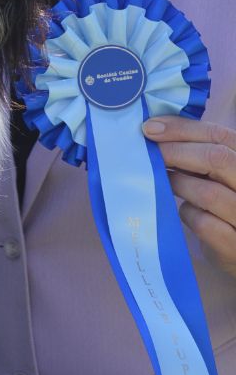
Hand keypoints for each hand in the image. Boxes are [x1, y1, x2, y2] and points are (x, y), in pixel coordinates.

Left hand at [142, 117, 235, 278]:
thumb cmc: (221, 204)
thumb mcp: (217, 174)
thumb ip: (196, 152)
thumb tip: (154, 130)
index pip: (219, 135)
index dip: (182, 129)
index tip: (149, 128)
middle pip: (216, 158)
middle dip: (175, 151)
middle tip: (147, 152)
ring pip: (208, 192)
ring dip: (177, 183)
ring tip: (160, 181)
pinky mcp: (234, 246)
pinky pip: (204, 223)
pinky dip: (186, 213)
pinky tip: (181, 210)